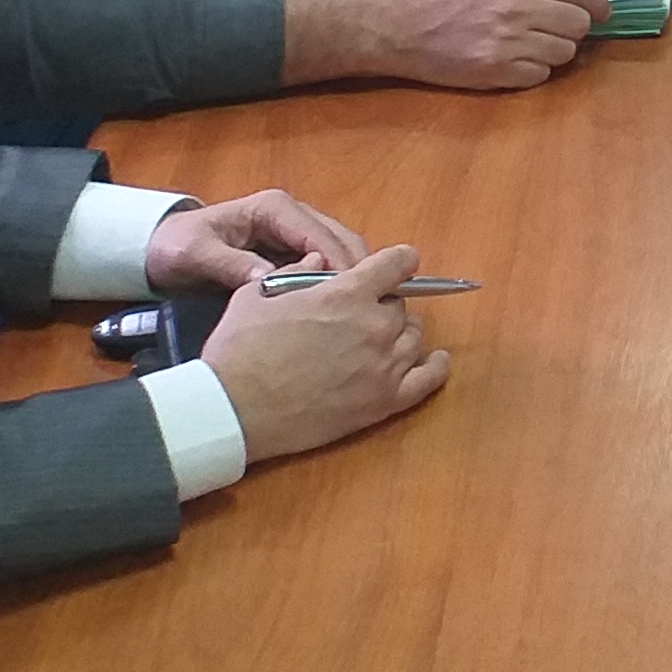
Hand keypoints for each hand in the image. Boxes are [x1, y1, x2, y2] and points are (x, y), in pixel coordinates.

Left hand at [142, 187, 366, 293]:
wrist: (160, 249)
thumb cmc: (177, 247)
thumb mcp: (196, 255)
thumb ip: (231, 264)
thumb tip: (267, 278)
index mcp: (273, 208)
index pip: (319, 235)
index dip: (338, 265)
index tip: (348, 299)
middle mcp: (292, 215)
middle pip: (341, 240)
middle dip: (355, 273)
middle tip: (359, 311)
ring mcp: (296, 231)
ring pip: (341, 252)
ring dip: (351, 279)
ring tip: (353, 313)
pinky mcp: (295, 250)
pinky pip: (327, 265)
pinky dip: (338, 283)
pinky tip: (337, 310)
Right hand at [199, 244, 451, 465]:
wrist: (233, 410)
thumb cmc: (238, 350)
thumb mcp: (256, 295)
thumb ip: (293, 273)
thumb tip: (316, 262)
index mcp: (346, 294)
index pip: (395, 264)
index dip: (398, 261)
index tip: (399, 263)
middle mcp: (374, 327)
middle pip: (399, 307)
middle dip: (383, 305)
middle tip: (358, 316)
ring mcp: (383, 367)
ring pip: (414, 339)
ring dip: (400, 333)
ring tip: (378, 339)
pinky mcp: (382, 403)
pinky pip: (427, 381)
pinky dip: (436, 367)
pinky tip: (437, 360)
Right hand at [287, 0, 601, 90]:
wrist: (398, 26)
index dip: (599, 4)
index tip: (602, 12)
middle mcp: (517, 7)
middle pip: (578, 25)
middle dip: (573, 29)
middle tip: (556, 30)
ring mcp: (508, 42)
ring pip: (564, 53)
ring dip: (553, 51)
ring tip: (527, 45)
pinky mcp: (496, 71)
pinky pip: (540, 76)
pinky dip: (533, 72)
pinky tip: (512, 61)